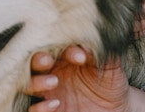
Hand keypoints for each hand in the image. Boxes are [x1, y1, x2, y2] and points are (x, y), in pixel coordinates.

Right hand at [26, 47, 144, 111]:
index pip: (56, 46)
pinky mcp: (48, 110)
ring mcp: (48, 91)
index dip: (65, 49)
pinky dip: (39, 107)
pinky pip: (32, 109)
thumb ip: (102, 53)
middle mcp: (52, 71)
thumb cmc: (111, 81)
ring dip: (36, 82)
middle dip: (38, 59)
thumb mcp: (111, 66)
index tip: (81, 56)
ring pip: (28, 84)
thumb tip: (93, 41)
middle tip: (47, 61)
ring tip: (54, 82)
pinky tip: (55, 103)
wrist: (117, 107)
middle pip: (33, 61)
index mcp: (64, 56)